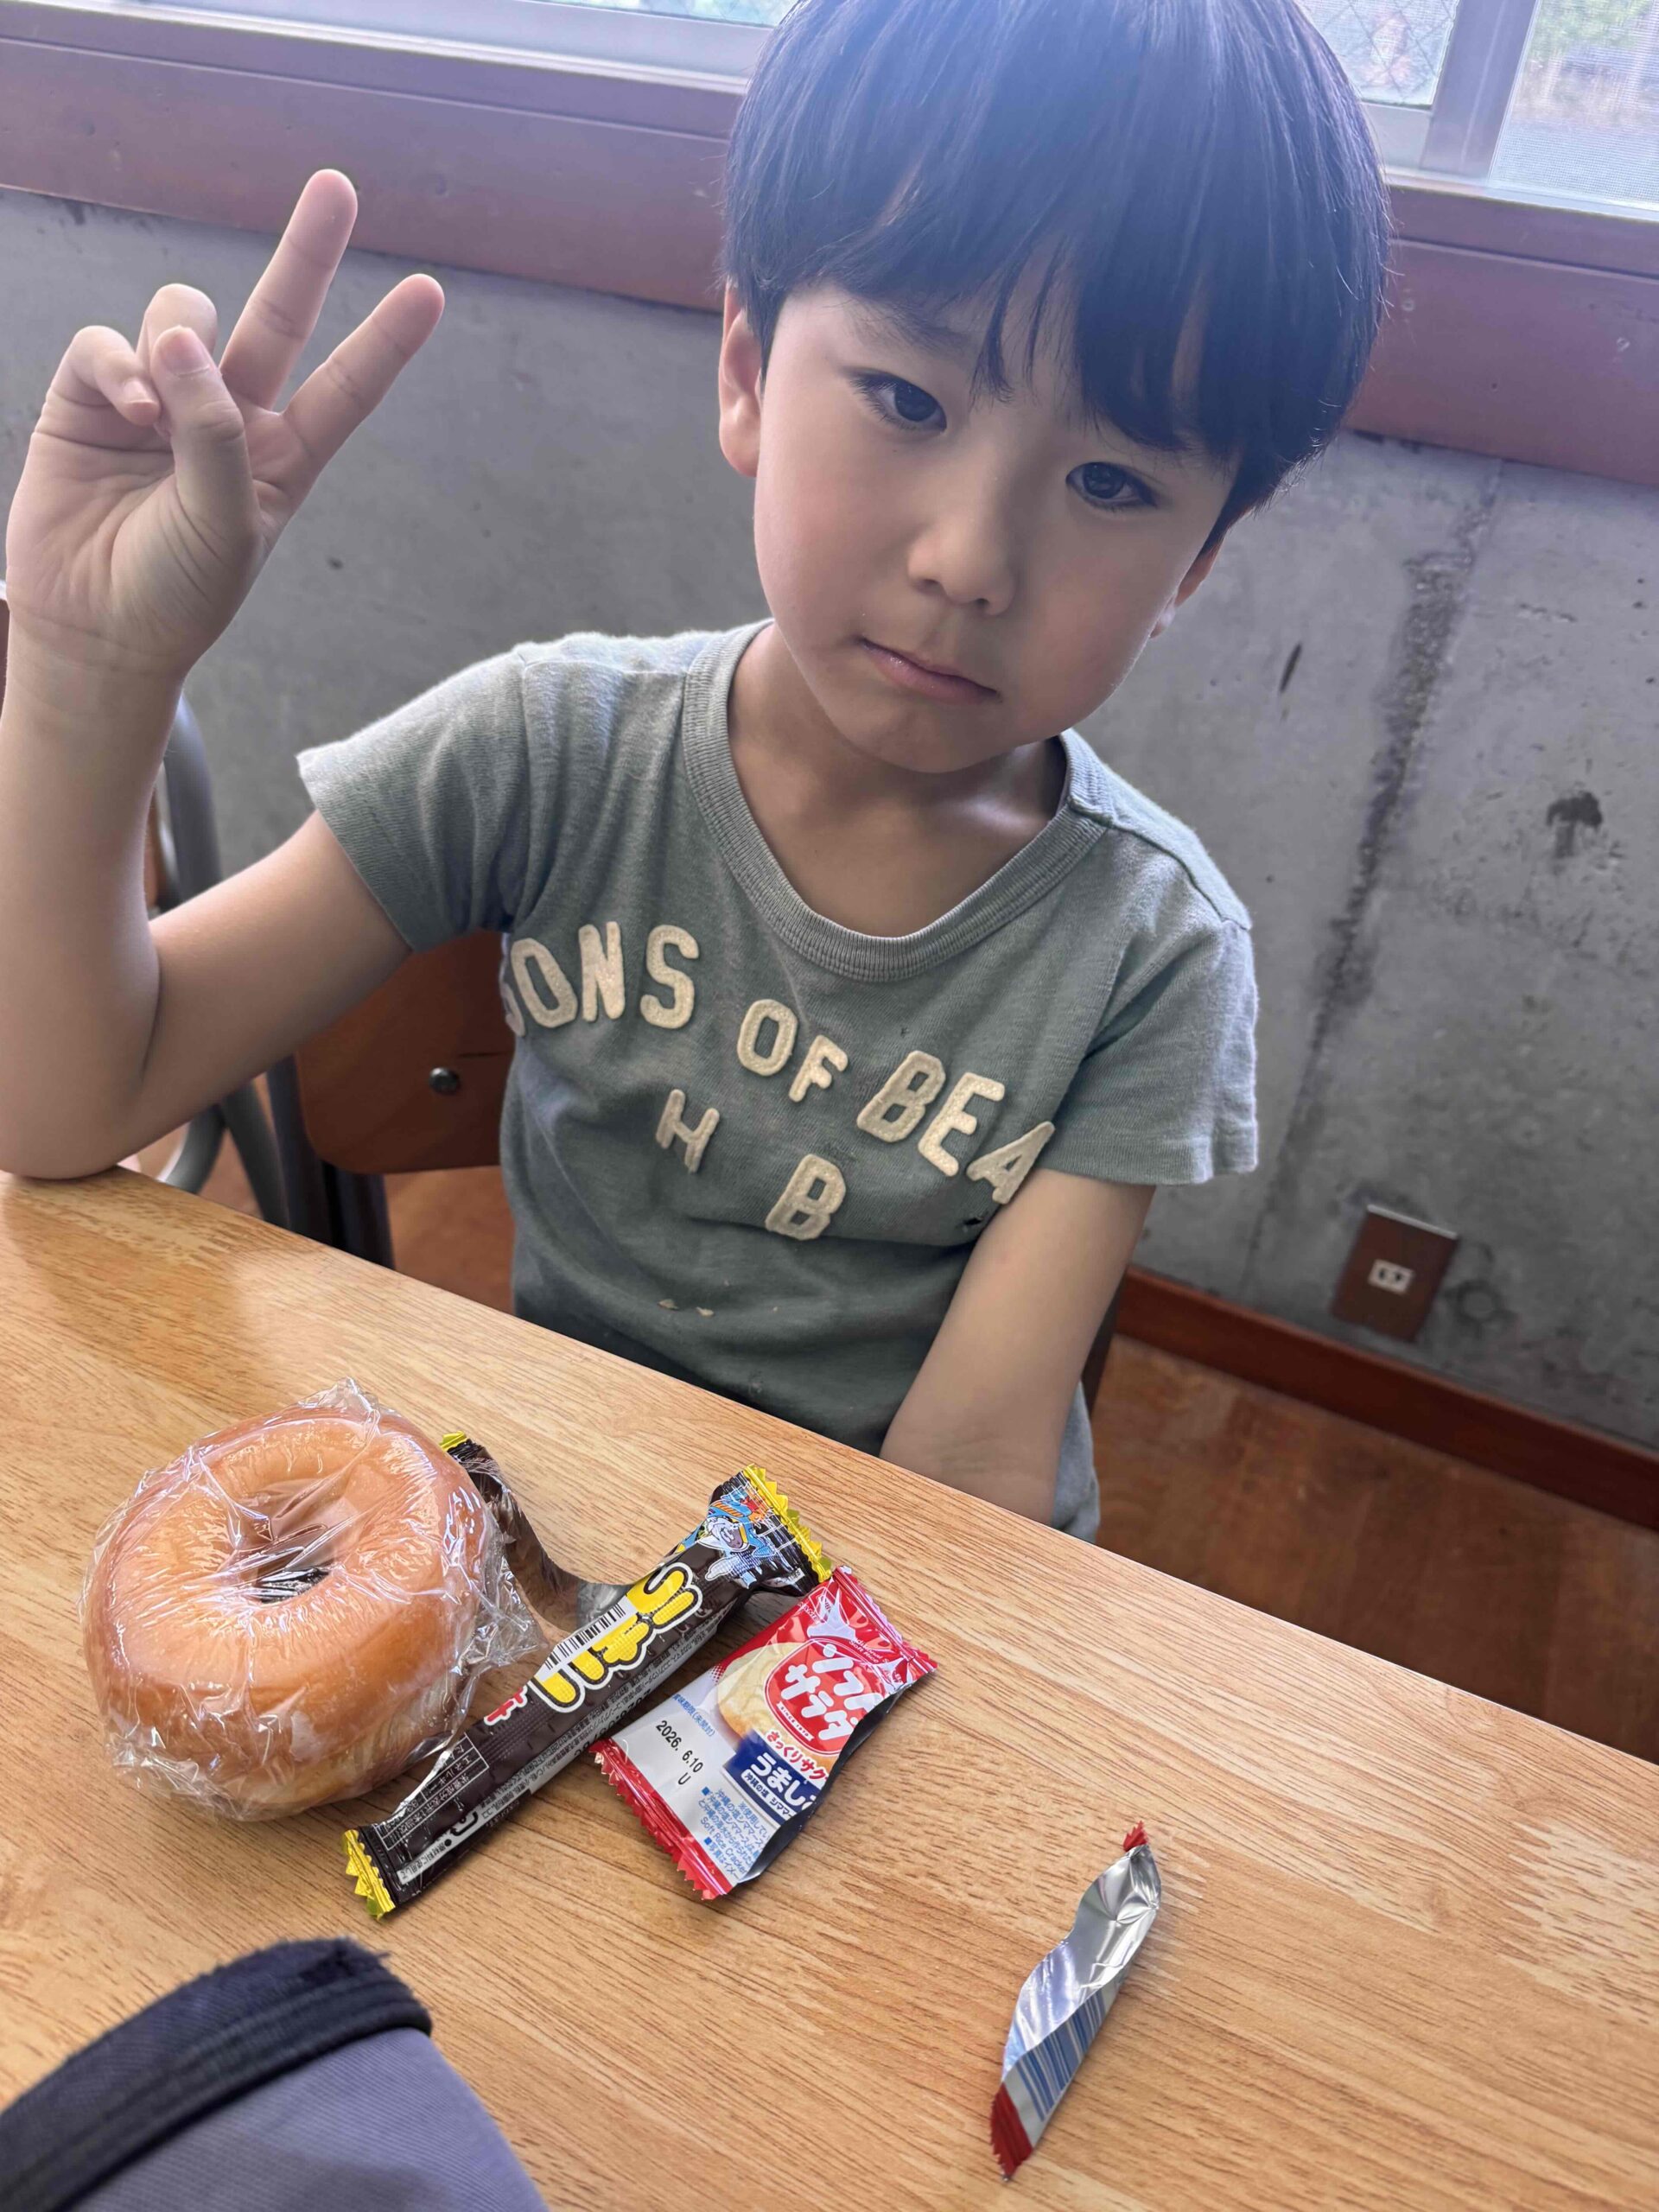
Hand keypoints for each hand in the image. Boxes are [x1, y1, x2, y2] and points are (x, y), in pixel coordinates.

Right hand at [2, 169, 443, 686]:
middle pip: (278, 316)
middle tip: (338, 185)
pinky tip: (127, 407)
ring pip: (183, 314)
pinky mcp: (92, 395)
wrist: (95, 630)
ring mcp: (162, 398)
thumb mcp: (224, 523)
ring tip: (155, 413)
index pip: (346, 388)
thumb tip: (179, 337)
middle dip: (307, 251)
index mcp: (284, 457)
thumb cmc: (175, 592)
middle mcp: (229, 417)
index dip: (385, 341)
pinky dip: (118, 361)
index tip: (431, 291)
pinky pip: (108, 340)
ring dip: (174, 343)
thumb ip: (214, 430)